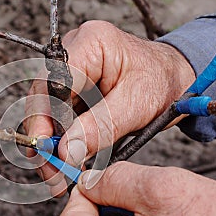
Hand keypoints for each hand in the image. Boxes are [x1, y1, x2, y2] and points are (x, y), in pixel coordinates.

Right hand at [24, 21, 194, 195]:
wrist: (173, 80)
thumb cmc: (161, 83)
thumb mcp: (136, 106)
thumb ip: (101, 127)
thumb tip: (67, 152)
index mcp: (91, 43)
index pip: (53, 81)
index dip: (45, 118)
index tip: (48, 150)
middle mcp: (74, 51)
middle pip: (43, 97)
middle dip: (45, 138)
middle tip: (52, 172)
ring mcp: (70, 69)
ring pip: (46, 109)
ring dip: (51, 143)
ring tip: (59, 173)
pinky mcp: (71, 87)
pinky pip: (57, 115)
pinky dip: (61, 140)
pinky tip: (66, 160)